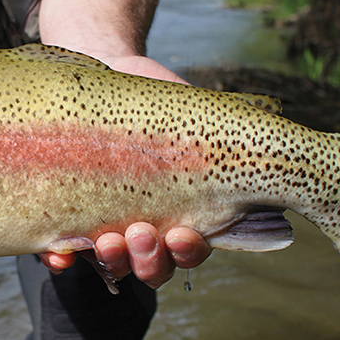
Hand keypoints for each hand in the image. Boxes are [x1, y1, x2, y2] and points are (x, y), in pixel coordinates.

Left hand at [33, 54, 212, 288]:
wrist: (108, 73)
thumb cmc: (162, 101)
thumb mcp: (199, 119)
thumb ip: (227, 142)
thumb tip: (282, 146)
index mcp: (183, 214)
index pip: (189, 252)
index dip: (187, 253)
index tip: (182, 235)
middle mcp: (146, 227)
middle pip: (152, 266)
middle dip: (148, 259)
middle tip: (140, 234)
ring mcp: (106, 223)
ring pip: (111, 262)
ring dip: (111, 260)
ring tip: (106, 240)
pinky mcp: (67, 213)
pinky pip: (61, 249)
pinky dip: (59, 258)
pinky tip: (57, 256)